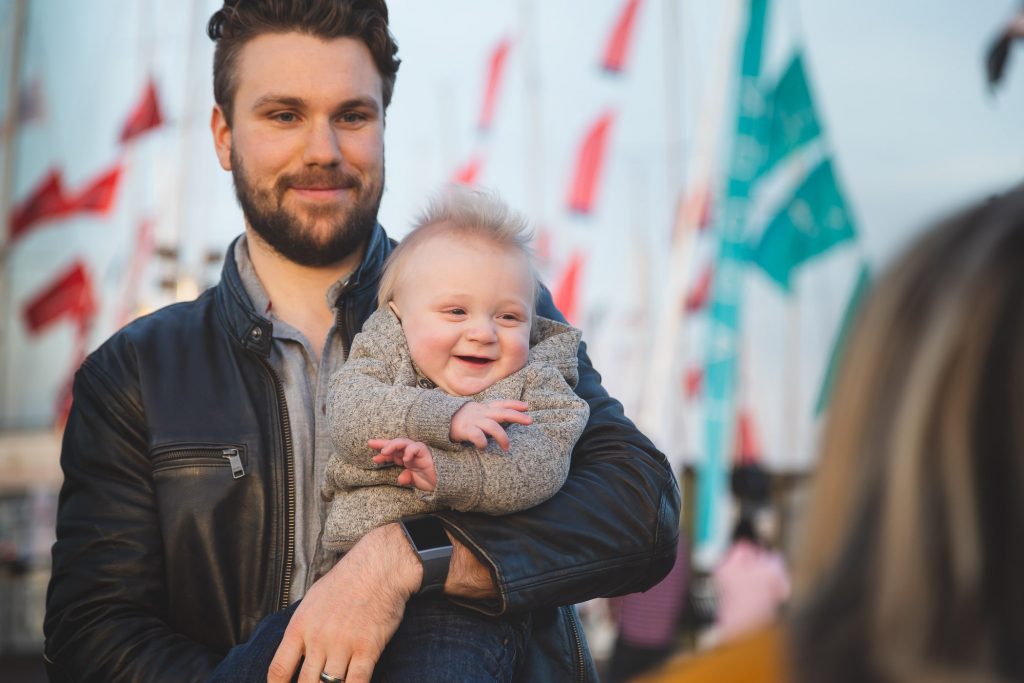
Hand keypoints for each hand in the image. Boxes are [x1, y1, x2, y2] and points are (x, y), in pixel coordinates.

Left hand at [268, 524, 421, 682]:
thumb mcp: (313, 600)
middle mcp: (318, 638)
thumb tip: (297, 649)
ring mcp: (343, 644)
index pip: (279, 669)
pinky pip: (357, 682)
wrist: (379, 567)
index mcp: (300, 626)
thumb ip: (303, 627)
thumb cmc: (347, 580)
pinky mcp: (367, 648)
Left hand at [368, 438, 436, 490]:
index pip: (392, 453)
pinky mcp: (426, 453)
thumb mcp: (414, 481)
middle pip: (395, 444)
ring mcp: (418, 452)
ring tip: (384, 451)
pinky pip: (417, 447)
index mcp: (406, 459)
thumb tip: (400, 478)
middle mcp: (411, 453)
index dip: (383, 455)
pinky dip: (410, 451)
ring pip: (404, 442)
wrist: (443, 484)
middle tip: (370, 443)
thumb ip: (406, 478)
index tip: (374, 458)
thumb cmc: (429, 481)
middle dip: (383, 443)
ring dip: (393, 445)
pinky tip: (405, 458)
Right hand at [449, 400, 531, 450]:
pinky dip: (482, 442)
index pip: (501, 403)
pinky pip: (477, 436)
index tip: (527, 406)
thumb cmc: (463, 419)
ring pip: (492, 426)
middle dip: (517, 416)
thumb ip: (491, 414)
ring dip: (502, 437)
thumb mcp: (478, 413)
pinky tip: (484, 447)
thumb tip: (508, 417)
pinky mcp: (465, 430)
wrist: (440, 420)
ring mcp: (473, 421)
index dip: (514, 404)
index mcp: (484, 408)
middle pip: (502, 413)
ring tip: (507, 448)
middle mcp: (481, 413)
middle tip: (530, 421)